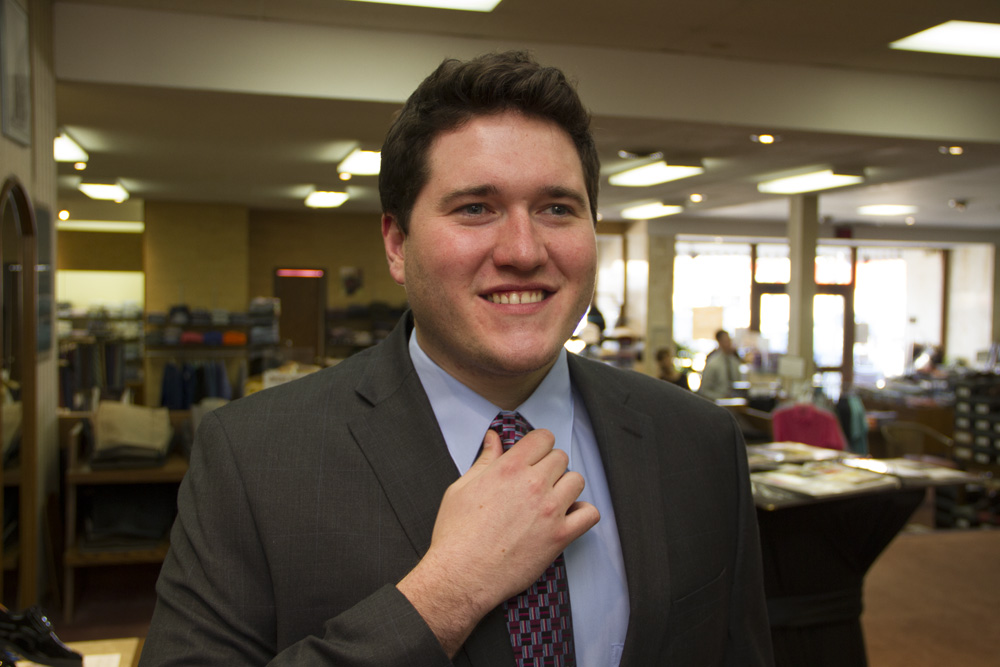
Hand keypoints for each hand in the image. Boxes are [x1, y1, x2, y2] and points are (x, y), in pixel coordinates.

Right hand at [397, 428, 598, 655]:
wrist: (461, 575)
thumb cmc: (456, 534)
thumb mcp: (462, 487)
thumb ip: (484, 460)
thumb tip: (493, 439)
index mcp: (510, 467)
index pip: (543, 438)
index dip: (539, 445)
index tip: (534, 456)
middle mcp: (533, 484)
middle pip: (561, 458)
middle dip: (550, 466)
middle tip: (536, 483)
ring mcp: (550, 510)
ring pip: (577, 481)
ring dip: (566, 487)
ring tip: (550, 500)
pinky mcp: (560, 536)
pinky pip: (590, 514)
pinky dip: (583, 514)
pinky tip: (567, 518)